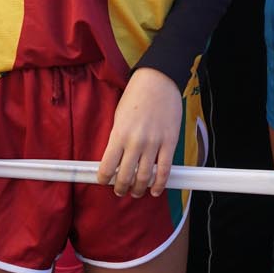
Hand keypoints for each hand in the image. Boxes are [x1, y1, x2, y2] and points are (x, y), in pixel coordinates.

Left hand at [98, 68, 181, 196]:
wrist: (159, 80)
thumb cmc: (136, 97)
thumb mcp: (119, 116)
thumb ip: (117, 139)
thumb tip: (115, 160)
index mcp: (119, 134)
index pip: (107, 167)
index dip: (103, 179)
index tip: (104, 181)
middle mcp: (135, 142)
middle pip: (125, 177)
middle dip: (121, 188)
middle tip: (120, 190)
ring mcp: (154, 144)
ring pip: (145, 177)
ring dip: (139, 189)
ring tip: (136, 192)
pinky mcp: (169, 143)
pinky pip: (164, 170)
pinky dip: (160, 184)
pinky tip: (155, 189)